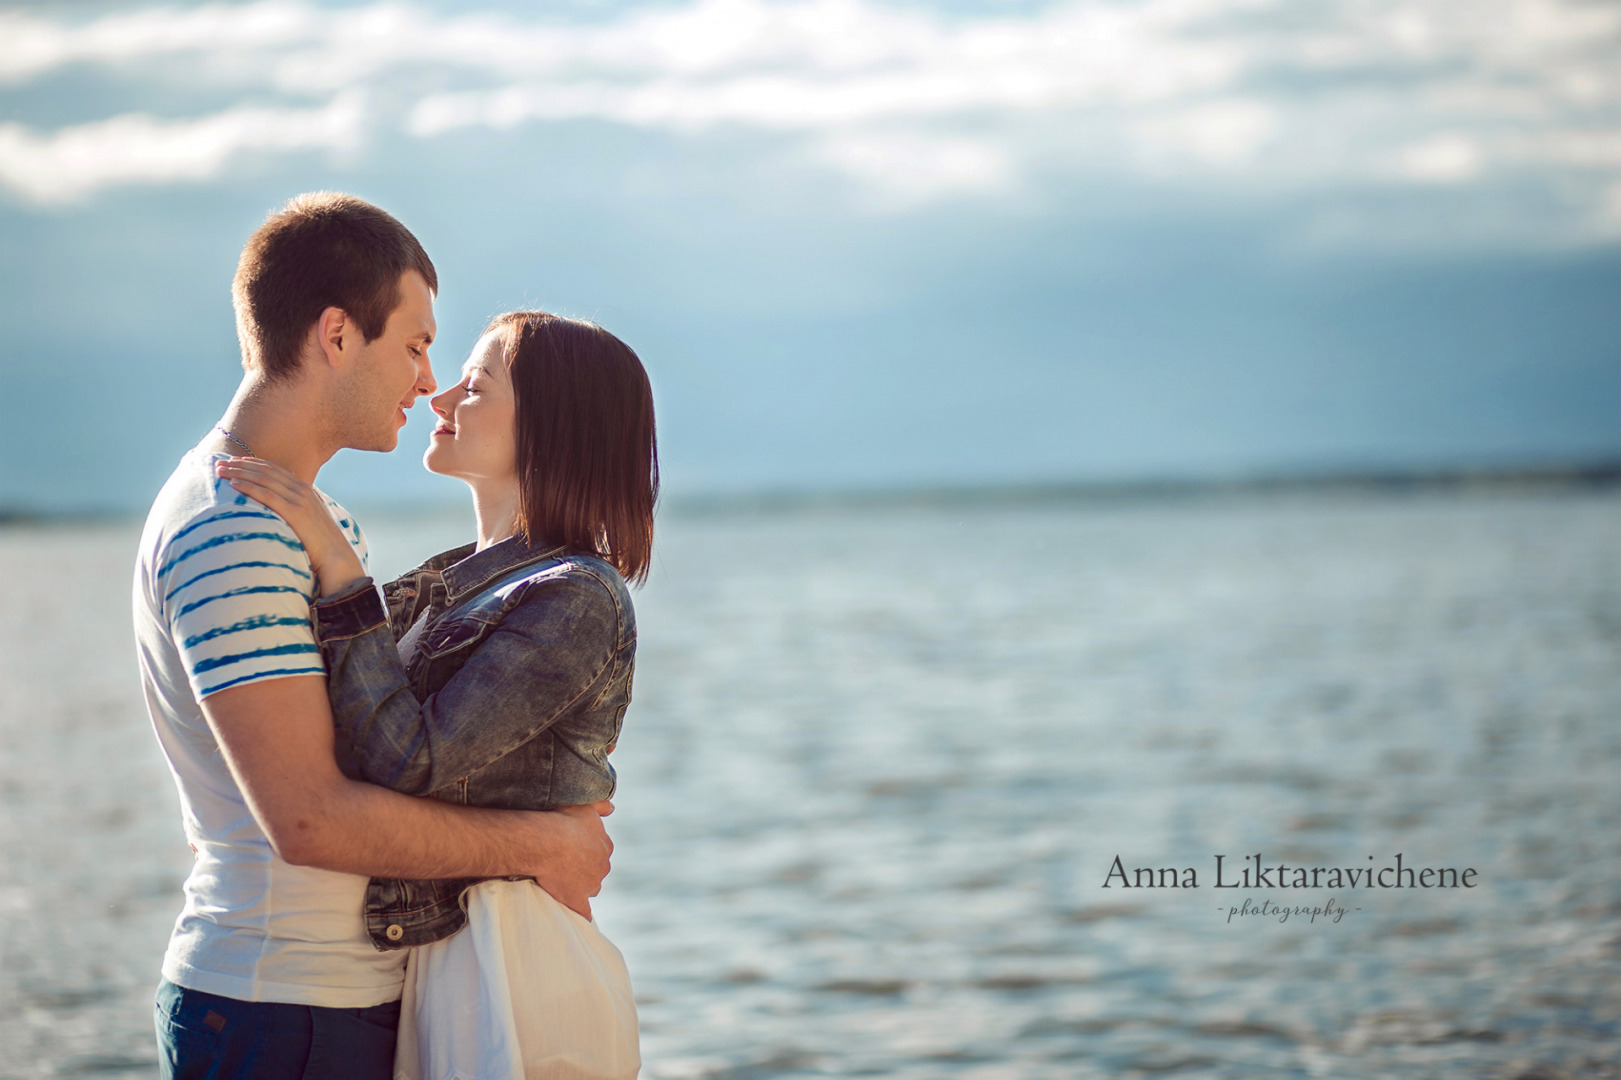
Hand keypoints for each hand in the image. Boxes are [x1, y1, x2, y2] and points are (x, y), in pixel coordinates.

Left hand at [214, 456, 364, 595]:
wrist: (336, 557)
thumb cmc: (319, 544)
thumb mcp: (307, 520)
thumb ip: (294, 509)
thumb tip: (278, 508)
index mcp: (305, 489)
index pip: (274, 469)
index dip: (252, 463)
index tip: (234, 462)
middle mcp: (302, 490)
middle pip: (266, 470)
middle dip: (241, 465)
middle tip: (220, 463)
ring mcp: (300, 500)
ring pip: (264, 479)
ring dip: (240, 472)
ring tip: (220, 471)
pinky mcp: (295, 512)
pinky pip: (267, 495)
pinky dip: (249, 487)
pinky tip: (233, 484)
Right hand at [530, 801, 613, 920]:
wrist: (546, 841)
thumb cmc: (562, 820)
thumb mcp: (585, 805)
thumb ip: (601, 804)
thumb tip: (613, 807)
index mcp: (605, 845)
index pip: (600, 851)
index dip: (586, 851)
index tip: (572, 850)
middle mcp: (603, 865)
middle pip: (597, 870)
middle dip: (584, 869)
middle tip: (564, 865)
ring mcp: (592, 884)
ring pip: (590, 888)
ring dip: (580, 887)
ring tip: (560, 882)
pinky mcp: (578, 901)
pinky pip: (584, 912)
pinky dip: (581, 914)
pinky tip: (575, 916)